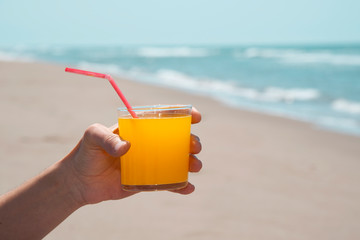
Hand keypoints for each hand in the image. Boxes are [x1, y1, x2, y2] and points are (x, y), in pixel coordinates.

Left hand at [63, 108, 201, 204]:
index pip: (164, 117)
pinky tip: (188, 188)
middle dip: (191, 141)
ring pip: (177, 161)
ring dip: (191, 162)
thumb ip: (106, 138)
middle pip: (176, 140)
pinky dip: (180, 186)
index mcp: (139, 128)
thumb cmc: (86, 153)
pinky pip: (168, 182)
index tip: (195, 117)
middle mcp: (148, 144)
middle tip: (194, 146)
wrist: (80, 182)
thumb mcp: (92, 137)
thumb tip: (127, 147)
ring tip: (195, 166)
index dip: (182, 115)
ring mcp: (150, 163)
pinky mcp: (148, 181)